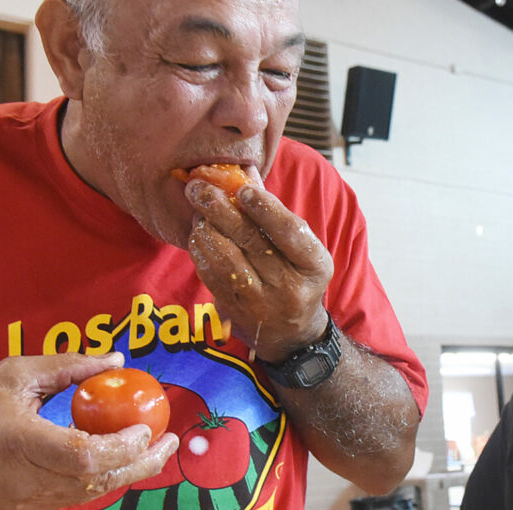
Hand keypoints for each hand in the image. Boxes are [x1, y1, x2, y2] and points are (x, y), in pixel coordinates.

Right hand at [0, 353, 178, 509]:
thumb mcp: (15, 376)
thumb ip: (67, 367)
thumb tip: (115, 360)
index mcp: (24, 445)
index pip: (87, 457)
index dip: (124, 446)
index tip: (148, 427)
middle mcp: (30, 481)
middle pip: (101, 481)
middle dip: (143, 462)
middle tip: (171, 442)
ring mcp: (29, 504)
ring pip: (92, 494)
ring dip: (126, 472)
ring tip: (151, 449)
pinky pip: (74, 498)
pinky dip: (98, 480)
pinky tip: (113, 461)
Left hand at [185, 179, 332, 362]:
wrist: (291, 333)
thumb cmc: (295, 276)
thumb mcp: (299, 248)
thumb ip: (272, 212)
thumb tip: (244, 172)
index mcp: (315, 265)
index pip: (291, 232)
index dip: (266, 209)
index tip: (244, 190)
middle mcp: (292, 287)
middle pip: (252, 242)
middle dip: (221, 210)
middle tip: (199, 188)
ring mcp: (263, 304)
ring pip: (227, 260)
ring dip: (206, 230)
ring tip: (197, 211)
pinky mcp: (237, 313)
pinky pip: (212, 277)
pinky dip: (201, 251)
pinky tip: (198, 235)